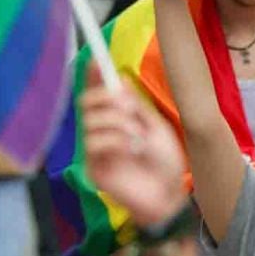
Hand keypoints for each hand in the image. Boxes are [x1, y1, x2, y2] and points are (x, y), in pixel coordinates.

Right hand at [80, 85, 188, 227]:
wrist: (169, 195)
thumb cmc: (165, 164)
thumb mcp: (155, 127)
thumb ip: (136, 106)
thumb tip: (120, 80)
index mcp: (117, 119)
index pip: (98, 93)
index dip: (94, 76)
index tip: (96, 60)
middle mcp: (102, 131)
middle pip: (85, 102)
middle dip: (106, 98)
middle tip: (129, 107)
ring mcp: (95, 150)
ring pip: (89, 121)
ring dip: (117, 123)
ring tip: (138, 137)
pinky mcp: (92, 168)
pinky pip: (92, 142)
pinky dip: (114, 140)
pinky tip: (130, 151)